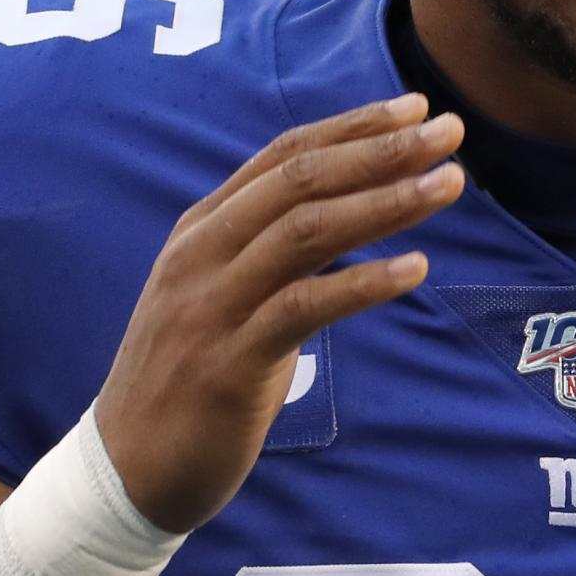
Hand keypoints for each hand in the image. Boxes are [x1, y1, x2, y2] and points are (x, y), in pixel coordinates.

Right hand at [94, 93, 462, 530]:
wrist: (124, 469)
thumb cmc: (188, 380)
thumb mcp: (220, 297)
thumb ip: (268, 252)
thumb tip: (345, 216)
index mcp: (202, 231)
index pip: (283, 156)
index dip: (352, 126)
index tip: (415, 107)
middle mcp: (203, 254)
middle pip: (301, 180)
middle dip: (381, 150)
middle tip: (451, 131)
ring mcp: (212, 306)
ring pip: (306, 232)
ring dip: (385, 203)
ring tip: (449, 185)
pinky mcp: (229, 362)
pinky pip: (304, 306)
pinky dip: (363, 283)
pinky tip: (416, 269)